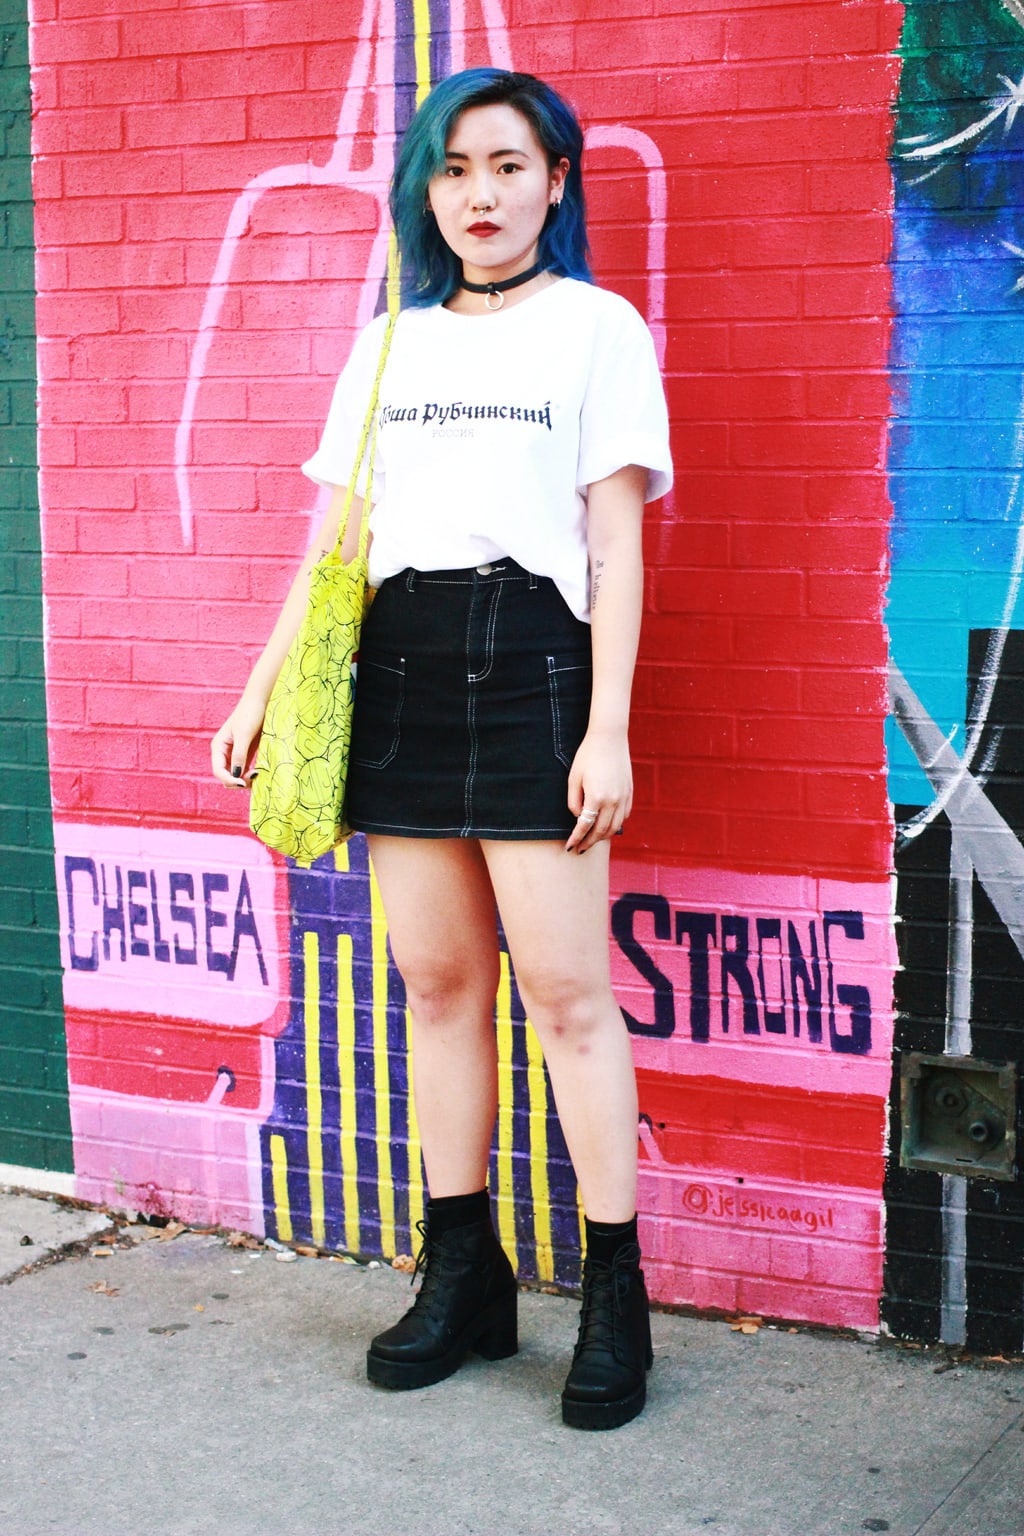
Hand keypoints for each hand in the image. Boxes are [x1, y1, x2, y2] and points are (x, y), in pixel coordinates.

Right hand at [211, 693, 266, 787]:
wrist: (261, 701)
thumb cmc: (250, 713)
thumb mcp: (244, 734)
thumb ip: (239, 755)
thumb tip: (235, 775)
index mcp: (218, 746)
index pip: (218, 770)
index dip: (229, 779)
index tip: (244, 783)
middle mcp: (224, 752)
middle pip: (226, 775)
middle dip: (238, 780)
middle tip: (255, 776)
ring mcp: (235, 753)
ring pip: (236, 774)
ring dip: (245, 779)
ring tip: (259, 774)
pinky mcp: (246, 752)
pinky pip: (245, 769)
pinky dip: (250, 774)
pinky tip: (260, 772)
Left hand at [564, 727, 632, 853]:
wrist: (609, 738)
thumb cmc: (587, 756)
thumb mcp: (574, 778)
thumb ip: (574, 802)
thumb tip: (578, 817)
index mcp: (596, 798)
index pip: (584, 826)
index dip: (576, 839)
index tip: (570, 847)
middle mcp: (613, 801)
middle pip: (601, 831)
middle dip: (589, 842)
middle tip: (580, 848)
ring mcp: (624, 798)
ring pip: (615, 827)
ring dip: (603, 836)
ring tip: (592, 839)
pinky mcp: (630, 793)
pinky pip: (624, 816)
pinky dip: (615, 825)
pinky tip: (607, 826)